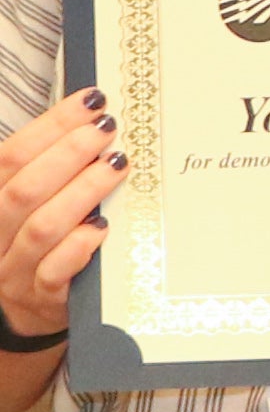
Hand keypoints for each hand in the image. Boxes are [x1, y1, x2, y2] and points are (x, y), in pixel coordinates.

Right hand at [0, 87, 118, 345]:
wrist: (29, 310)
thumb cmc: (40, 243)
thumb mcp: (35, 202)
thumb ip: (53, 169)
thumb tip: (95, 120)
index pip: (11, 156)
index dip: (51, 125)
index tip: (91, 101)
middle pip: (22, 189)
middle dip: (67, 153)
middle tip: (108, 130)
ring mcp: (13, 268)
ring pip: (41, 226)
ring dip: (81, 192)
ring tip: (116, 165)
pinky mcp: (41, 298)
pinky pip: (54, 271)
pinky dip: (78, 247)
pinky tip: (101, 227)